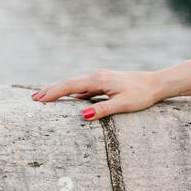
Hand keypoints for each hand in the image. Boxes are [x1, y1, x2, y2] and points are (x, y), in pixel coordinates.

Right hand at [30, 69, 166, 120]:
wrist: (158, 83)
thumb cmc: (142, 94)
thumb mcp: (123, 104)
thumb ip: (103, 109)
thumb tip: (83, 115)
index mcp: (99, 80)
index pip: (70, 86)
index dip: (52, 93)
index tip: (37, 99)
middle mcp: (98, 76)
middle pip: (70, 83)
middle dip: (51, 90)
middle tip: (33, 98)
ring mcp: (102, 78)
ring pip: (77, 84)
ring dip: (61, 90)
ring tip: (46, 98)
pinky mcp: (107, 82)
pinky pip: (86, 87)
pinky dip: (74, 91)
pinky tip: (71, 97)